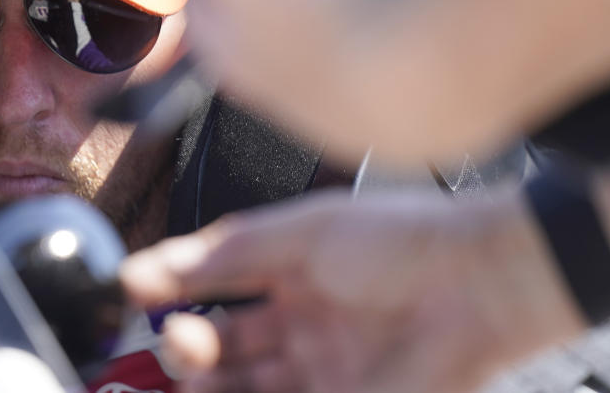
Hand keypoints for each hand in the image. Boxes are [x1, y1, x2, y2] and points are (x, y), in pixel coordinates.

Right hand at [120, 189, 582, 392]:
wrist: (478, 282)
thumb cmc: (399, 240)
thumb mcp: (301, 232)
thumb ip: (229, 252)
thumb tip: (158, 263)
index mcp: (292, 272)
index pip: (217, 285)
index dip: (174, 288)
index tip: (132, 288)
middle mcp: (302, 324)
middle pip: (225, 346)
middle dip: (187, 344)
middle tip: (174, 336)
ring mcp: (321, 370)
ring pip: (244, 387)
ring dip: (204, 381)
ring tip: (185, 366)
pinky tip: (206, 389)